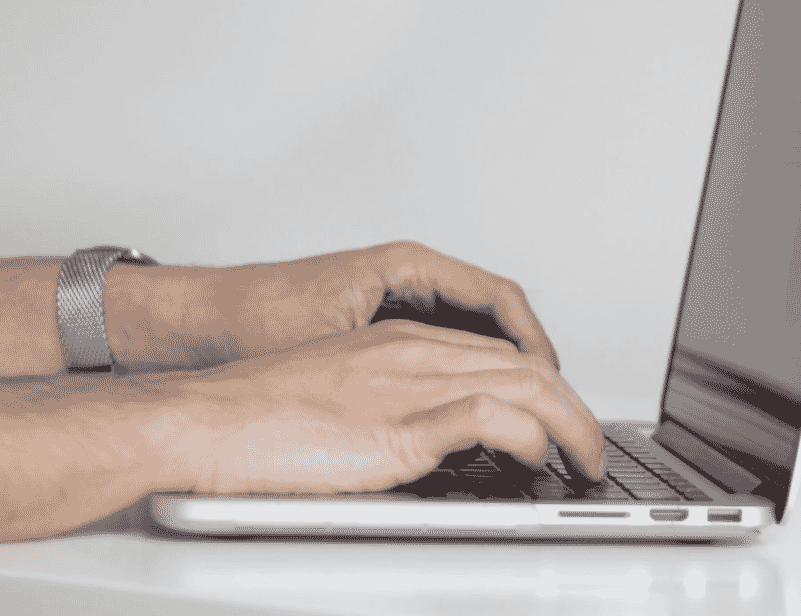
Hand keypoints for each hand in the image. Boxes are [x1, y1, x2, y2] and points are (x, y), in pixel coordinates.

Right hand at [178, 320, 605, 495]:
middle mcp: (415, 353)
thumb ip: (390, 400)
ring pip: (523, 385)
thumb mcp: (340, 390)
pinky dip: (530, 434)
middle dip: (574, 405)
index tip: (561, 417)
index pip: (498, 353)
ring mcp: (410, 385)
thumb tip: (429, 438)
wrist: (210, 417)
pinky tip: (541, 456)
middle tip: (590, 444)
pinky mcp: (398, 426)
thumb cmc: (259, 411)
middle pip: (525, 365)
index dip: (542, 386)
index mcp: (401, 341)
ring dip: (570, 424)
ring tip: (586, 459)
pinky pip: (488, 418)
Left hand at [194, 240, 559, 369]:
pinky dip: (467, 367)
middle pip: (493, 310)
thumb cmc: (255, 319)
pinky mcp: (377, 321)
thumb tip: (469, 404)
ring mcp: (392, 296)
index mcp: (405, 266)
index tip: (554, 377)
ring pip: (470, 327)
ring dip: (501, 363)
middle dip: (529, 355)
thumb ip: (404, 375)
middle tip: (553, 401)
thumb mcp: (340, 353)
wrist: (197, 322)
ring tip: (525, 406)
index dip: (535, 341)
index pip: (497, 297)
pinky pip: (442, 339)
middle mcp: (405, 274)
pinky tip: (472, 402)